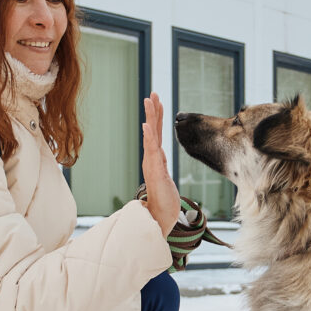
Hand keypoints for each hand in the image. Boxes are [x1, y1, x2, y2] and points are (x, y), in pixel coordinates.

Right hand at [142, 92, 179, 238]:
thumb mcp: (164, 178)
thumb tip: (159, 156)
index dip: (157, 117)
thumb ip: (160, 167)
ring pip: (151, 136)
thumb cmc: (164, 200)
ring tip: (149, 101)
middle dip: (153, 111)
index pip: (157, 133)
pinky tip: (147, 125)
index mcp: (154, 158)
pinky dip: (149, 137)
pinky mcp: (155, 171)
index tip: (157, 100)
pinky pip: (151, 150)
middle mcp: (151, 158)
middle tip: (152, 93)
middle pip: (153, 130)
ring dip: (150, 118)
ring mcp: (152, 163)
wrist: (160, 216)